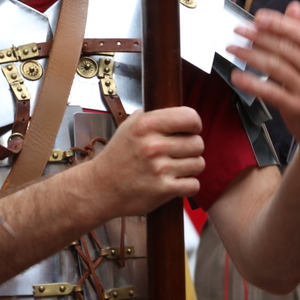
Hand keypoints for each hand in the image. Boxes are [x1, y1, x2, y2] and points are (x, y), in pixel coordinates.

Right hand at [84, 106, 204, 217]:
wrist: (100, 187)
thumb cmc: (117, 156)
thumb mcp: (128, 126)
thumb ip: (151, 116)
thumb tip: (172, 109)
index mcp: (146, 124)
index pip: (190, 117)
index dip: (194, 124)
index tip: (190, 130)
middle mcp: (153, 145)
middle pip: (198, 143)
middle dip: (192, 148)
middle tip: (179, 153)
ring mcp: (159, 168)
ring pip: (199, 164)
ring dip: (190, 167)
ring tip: (176, 168)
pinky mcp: (163, 189)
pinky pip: (194, 185)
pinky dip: (188, 186)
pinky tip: (176, 182)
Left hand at [227, 1, 299, 160]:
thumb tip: (293, 6)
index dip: (277, 23)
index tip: (257, 17)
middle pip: (284, 48)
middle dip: (258, 37)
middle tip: (238, 30)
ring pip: (274, 67)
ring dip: (249, 56)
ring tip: (232, 49)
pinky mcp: (296, 108)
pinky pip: (268, 91)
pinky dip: (250, 82)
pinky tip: (236, 76)